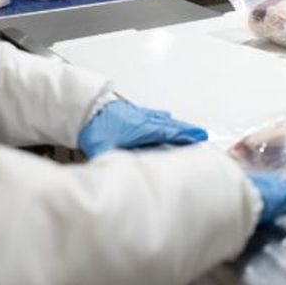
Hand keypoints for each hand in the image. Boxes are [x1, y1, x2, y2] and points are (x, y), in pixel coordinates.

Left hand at [77, 100, 207, 156]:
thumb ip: (113, 163)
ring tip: (188, 129)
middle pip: (171, 124)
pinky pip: (154, 114)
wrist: (83, 108)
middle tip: (202, 134)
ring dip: (177, 124)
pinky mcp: (132, 112)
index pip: (169, 132)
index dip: (185, 136)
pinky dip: (163, 118)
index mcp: (142, 128)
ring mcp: (139, 114)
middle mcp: (144, 119)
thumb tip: (118, 177)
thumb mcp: (103, 150)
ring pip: (163, 119)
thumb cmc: (93, 127)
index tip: (200, 139)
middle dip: (187, 130)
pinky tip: (164, 116)